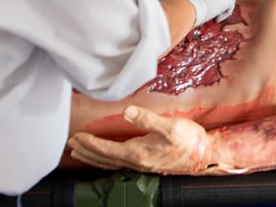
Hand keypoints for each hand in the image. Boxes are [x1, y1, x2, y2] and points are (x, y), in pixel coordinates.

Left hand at [68, 105, 212, 174]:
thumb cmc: (189, 140)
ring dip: (93, 157)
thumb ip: (147, 119)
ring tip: (80, 152)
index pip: (106, 149)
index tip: (77, 136)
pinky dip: (106, 160)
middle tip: (71, 144)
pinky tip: (105, 157)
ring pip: (110, 163)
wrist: (204, 155)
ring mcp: (141, 165)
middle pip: (104, 159)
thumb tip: (127, 111)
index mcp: (138, 152)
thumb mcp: (170, 126)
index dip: (90, 143)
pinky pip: (119, 164)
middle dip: (86, 151)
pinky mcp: (147, 164)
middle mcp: (136, 162)